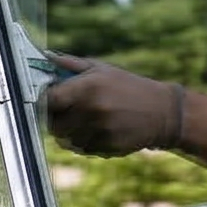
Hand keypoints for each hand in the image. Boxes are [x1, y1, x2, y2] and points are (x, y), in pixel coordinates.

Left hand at [42, 55, 180, 155]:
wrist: (163, 112)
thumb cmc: (127, 87)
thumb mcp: (101, 69)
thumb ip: (70, 64)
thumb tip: (44, 57)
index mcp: (88, 87)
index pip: (49, 100)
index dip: (43, 102)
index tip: (45, 101)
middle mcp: (92, 110)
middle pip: (53, 125)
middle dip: (55, 120)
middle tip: (64, 114)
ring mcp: (100, 131)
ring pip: (66, 140)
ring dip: (70, 134)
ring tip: (85, 122)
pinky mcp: (107, 147)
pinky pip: (82, 150)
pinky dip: (84, 143)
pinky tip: (98, 131)